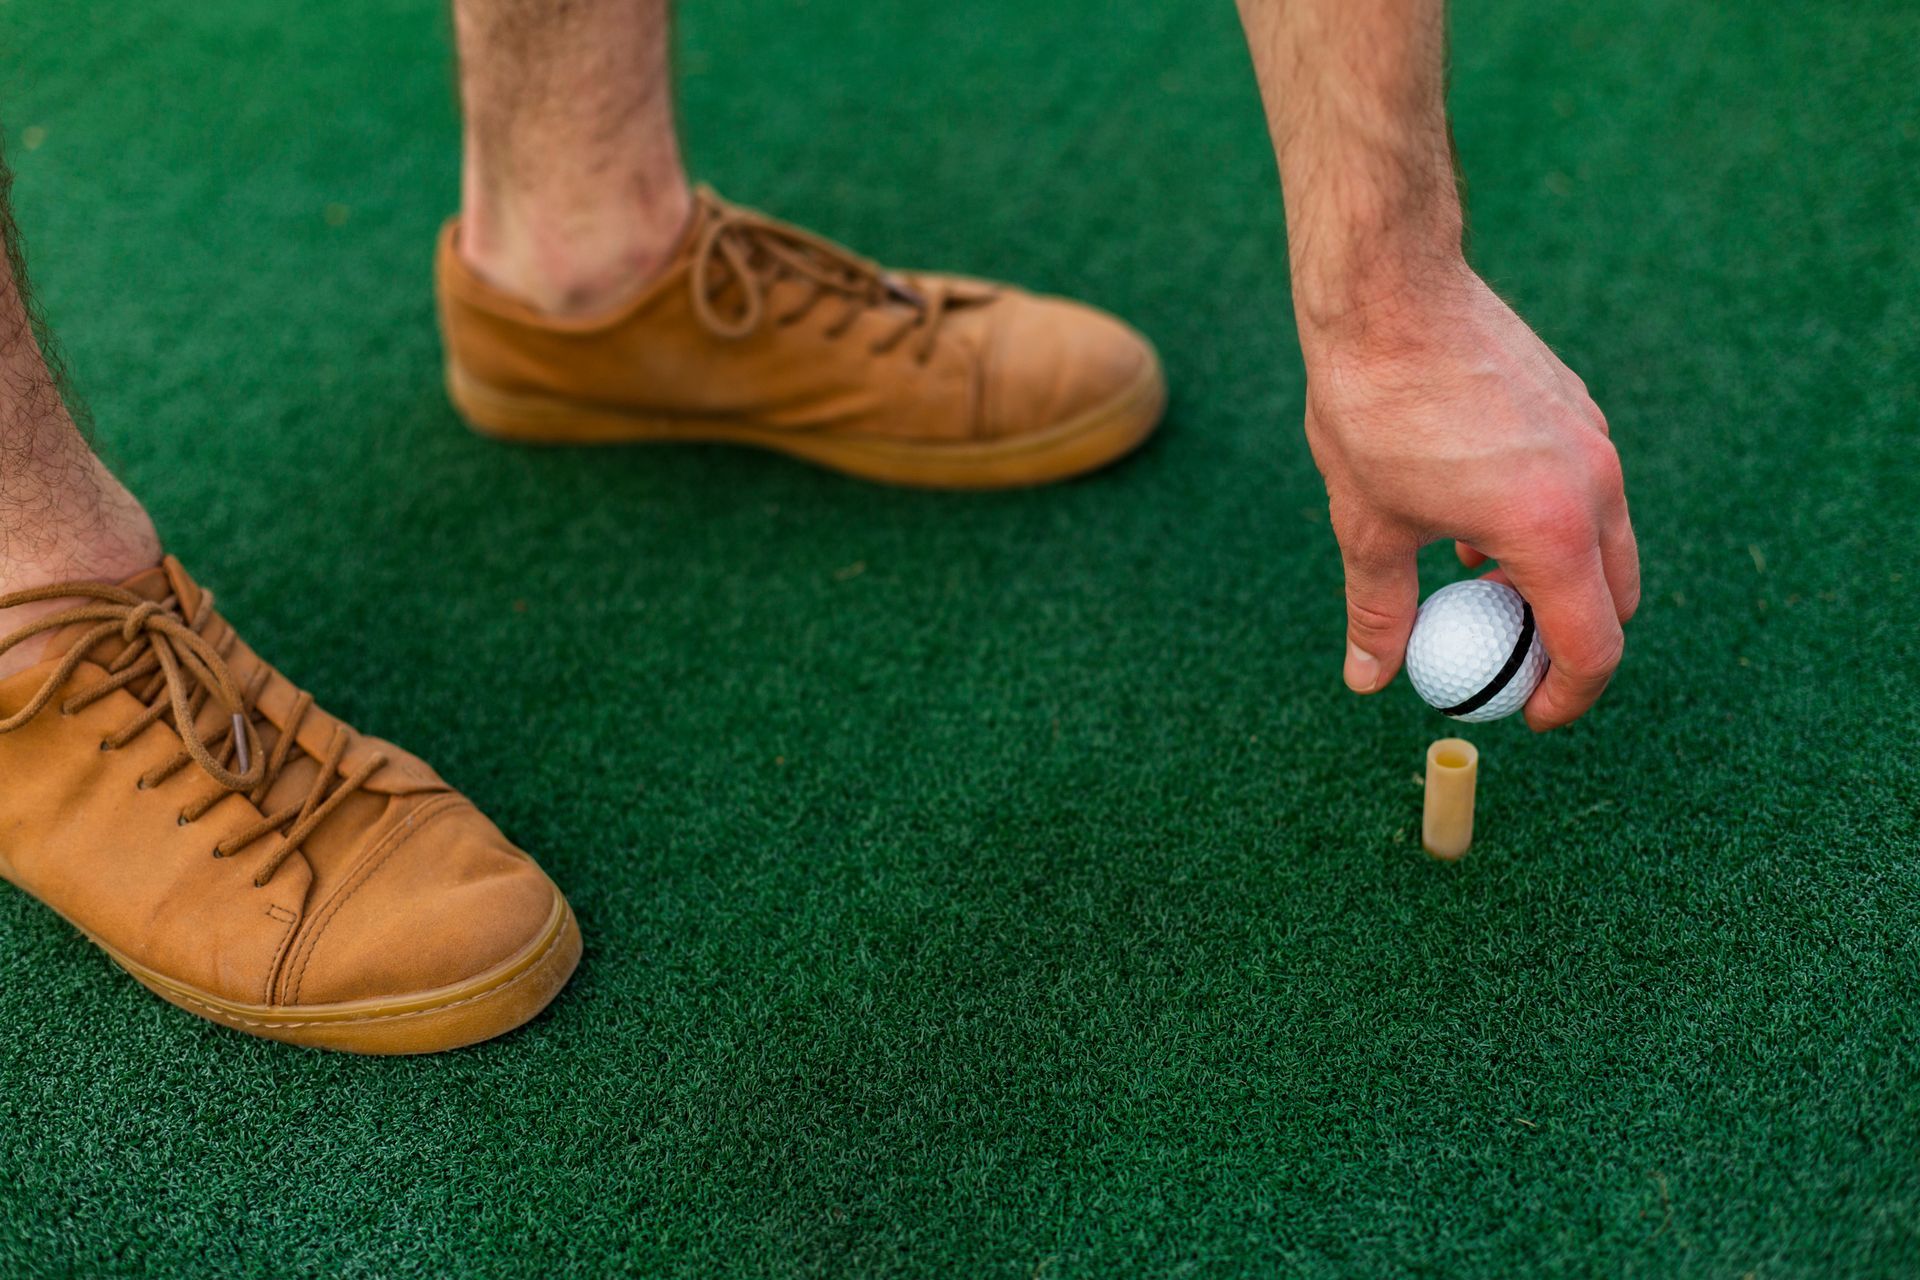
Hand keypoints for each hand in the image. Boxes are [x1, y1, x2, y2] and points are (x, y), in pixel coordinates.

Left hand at [1301, 264, 1638, 729]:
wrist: (1390, 292)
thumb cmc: (1375, 408)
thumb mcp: (1367, 525)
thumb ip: (1380, 608)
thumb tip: (1370, 676)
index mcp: (1551, 529)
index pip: (1593, 646)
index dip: (1567, 697)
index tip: (1530, 715)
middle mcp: (1594, 485)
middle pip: (1616, 598)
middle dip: (1571, 643)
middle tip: (1512, 664)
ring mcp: (1593, 440)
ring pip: (1604, 542)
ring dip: (1558, 582)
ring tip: (1480, 591)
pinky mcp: (1577, 406)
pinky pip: (1586, 492)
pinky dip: (1551, 528)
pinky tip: (1478, 524)